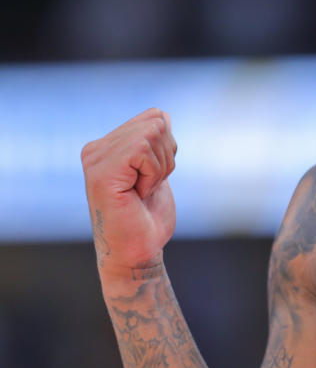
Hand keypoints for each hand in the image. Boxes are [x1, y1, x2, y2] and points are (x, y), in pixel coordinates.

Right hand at [82, 107, 177, 279]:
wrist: (137, 253)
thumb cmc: (147, 217)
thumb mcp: (156, 169)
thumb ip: (154, 141)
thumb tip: (162, 115)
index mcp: (107, 146)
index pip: (156, 116)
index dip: (168, 148)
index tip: (152, 178)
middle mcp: (95, 149)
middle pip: (157, 121)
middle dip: (166, 157)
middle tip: (147, 187)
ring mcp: (95, 159)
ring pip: (153, 133)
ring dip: (160, 168)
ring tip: (141, 192)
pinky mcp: (101, 172)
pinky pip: (144, 150)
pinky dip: (154, 174)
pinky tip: (138, 195)